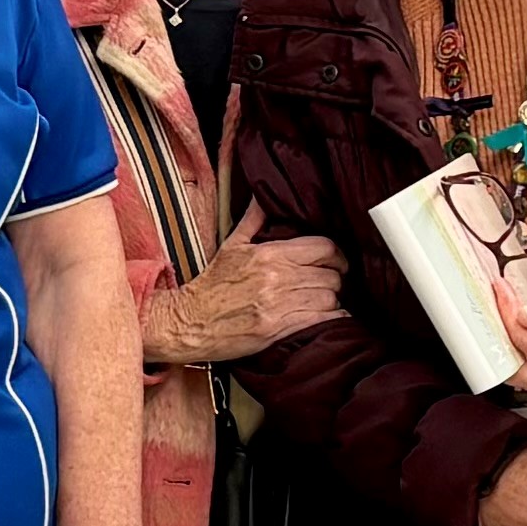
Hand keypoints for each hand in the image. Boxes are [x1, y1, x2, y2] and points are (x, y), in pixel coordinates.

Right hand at [144, 215, 342, 366]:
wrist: (189, 322)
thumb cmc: (212, 285)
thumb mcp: (231, 246)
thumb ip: (254, 220)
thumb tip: (262, 196)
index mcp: (269, 254)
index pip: (324, 247)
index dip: (337, 255)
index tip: (335, 263)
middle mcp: (276, 277)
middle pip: (330, 275)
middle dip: (333, 280)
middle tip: (325, 284)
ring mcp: (278, 305)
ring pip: (329, 298)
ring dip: (329, 301)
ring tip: (319, 302)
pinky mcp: (277, 329)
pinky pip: (321, 320)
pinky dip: (327, 319)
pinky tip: (320, 318)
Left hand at [499, 286, 526, 405]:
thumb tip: (525, 316)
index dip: (509, 314)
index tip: (501, 291)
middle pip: (515, 367)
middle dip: (500, 335)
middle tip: (493, 303)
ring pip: (519, 373)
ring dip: (507, 344)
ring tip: (502, 312)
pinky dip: (520, 351)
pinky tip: (517, 329)